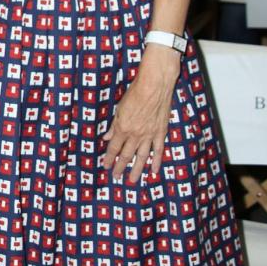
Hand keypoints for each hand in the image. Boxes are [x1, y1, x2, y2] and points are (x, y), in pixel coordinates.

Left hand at [102, 48, 179, 184]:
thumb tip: (107, 137)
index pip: (113, 148)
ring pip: (141, 157)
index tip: (105, 166)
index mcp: (122, 128)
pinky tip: (154, 171)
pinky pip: (158, 150)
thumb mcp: (120, 108)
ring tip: (133, 180)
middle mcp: (135, 134)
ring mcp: (149, 135)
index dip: (109, 158)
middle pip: (126, 155)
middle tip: (116, 177)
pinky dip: (157, 162)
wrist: (155, 84)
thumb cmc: (135, 92)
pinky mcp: (160, 132)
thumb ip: (114, 125)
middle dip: (120, 167)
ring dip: (137, 170)